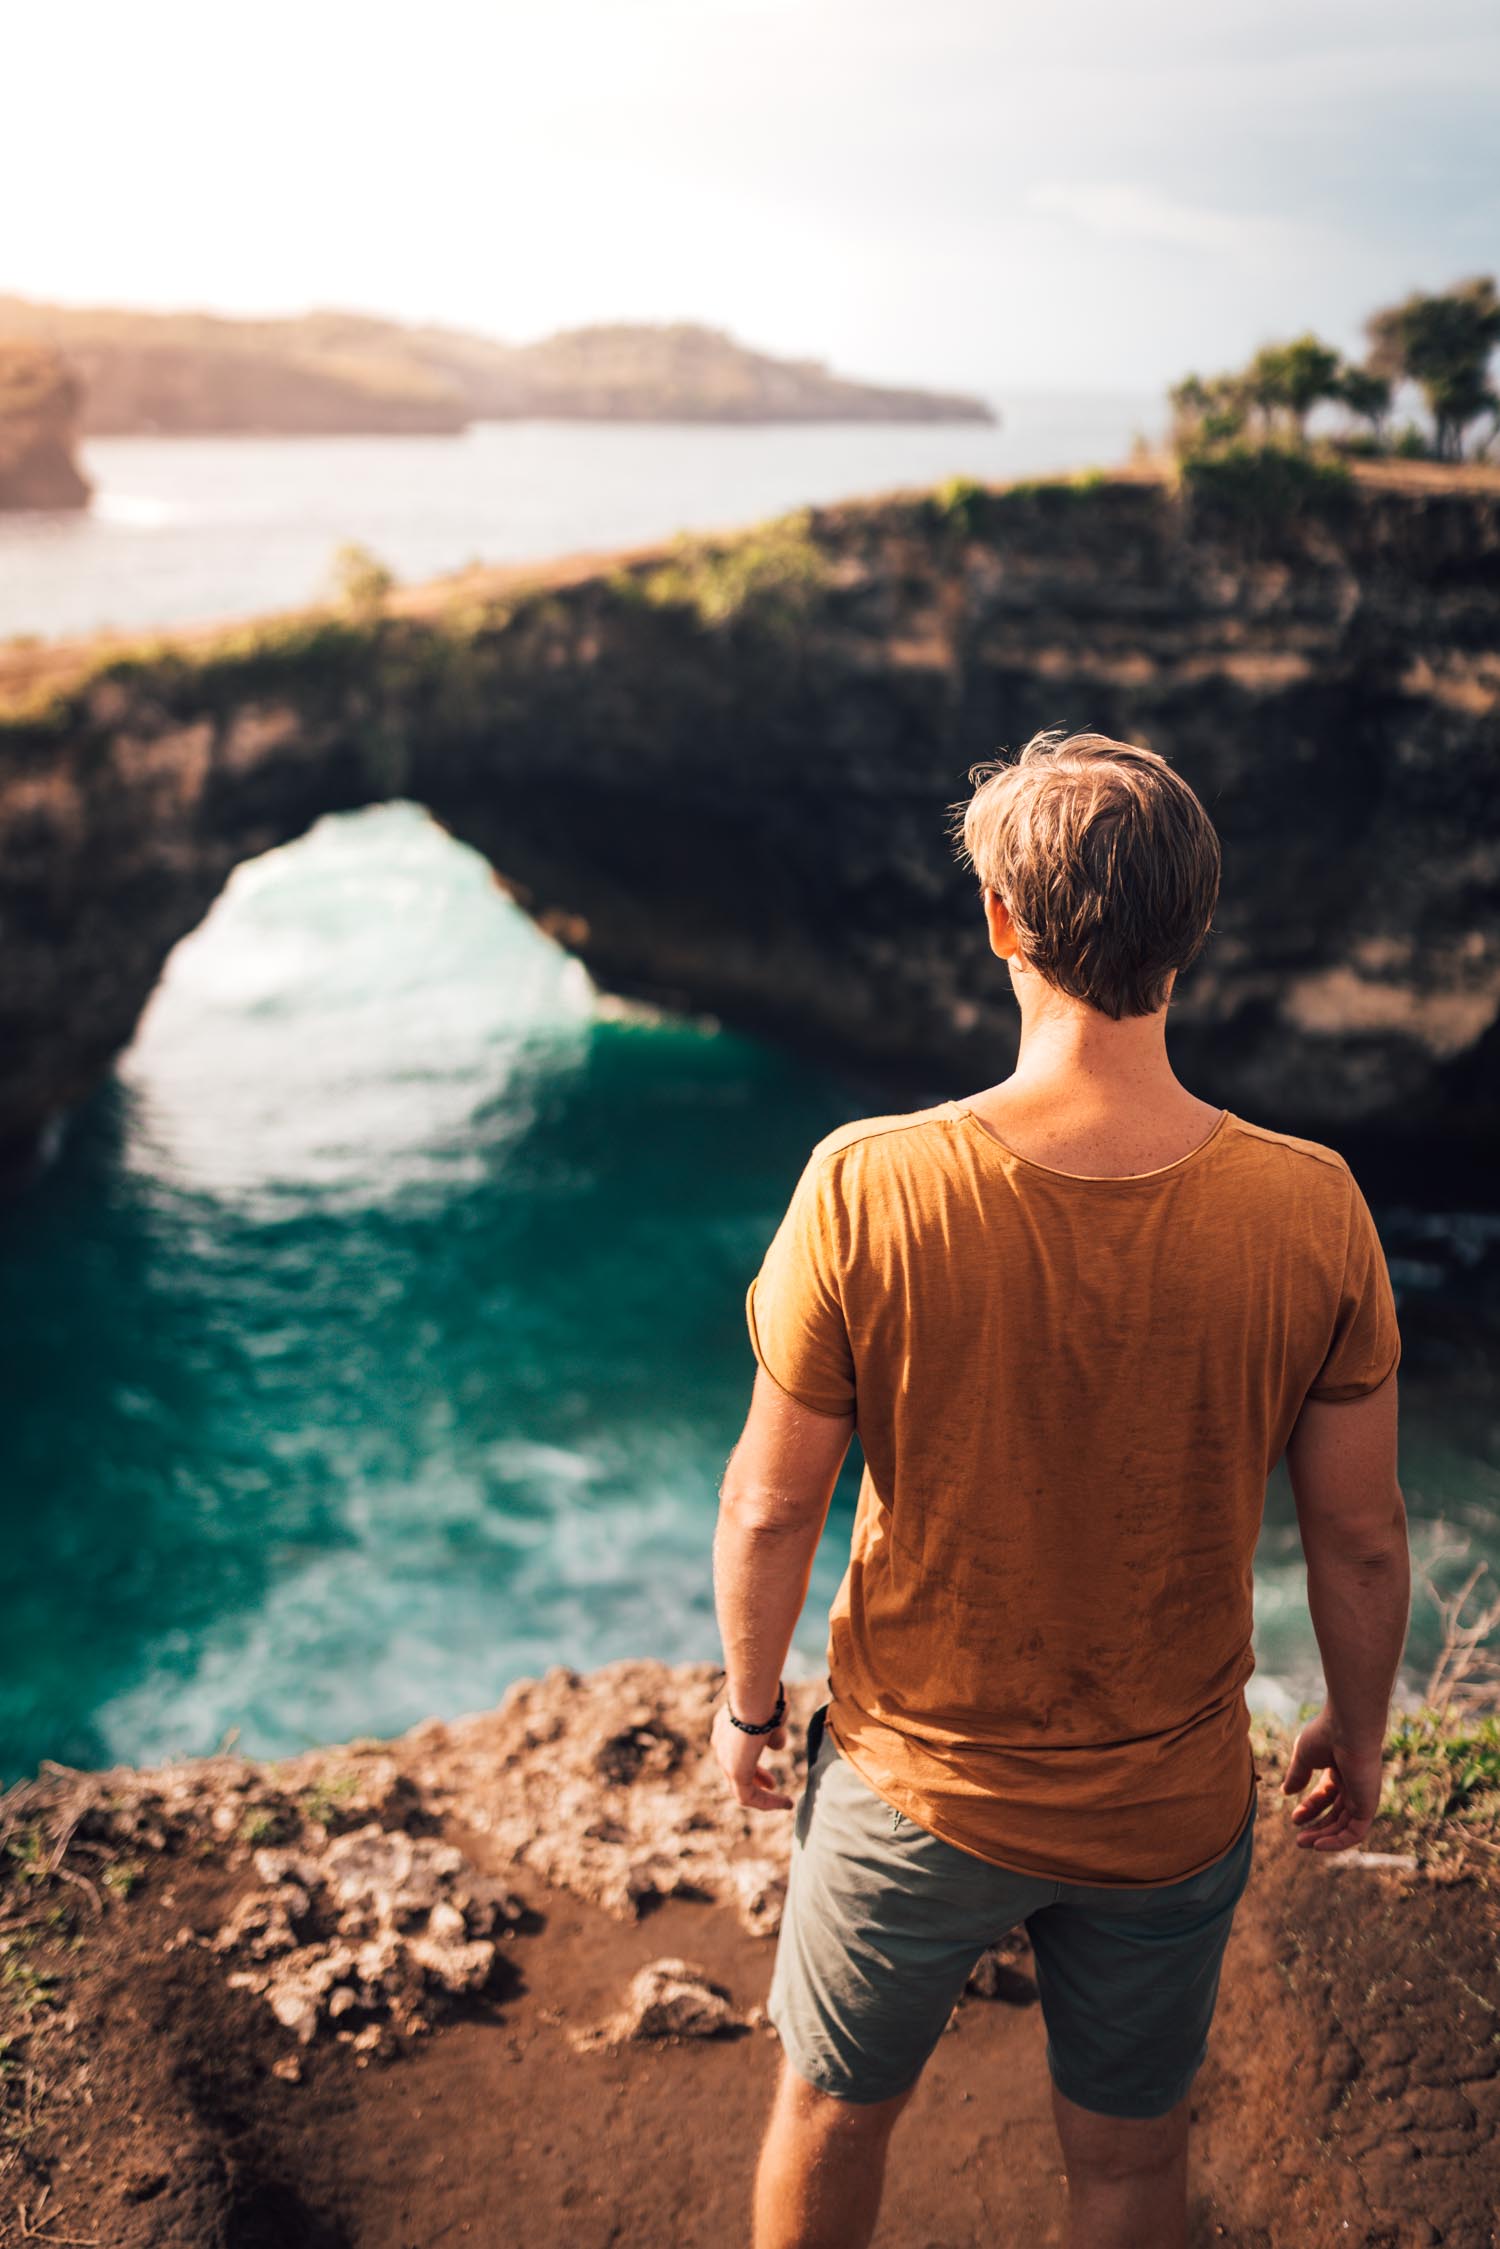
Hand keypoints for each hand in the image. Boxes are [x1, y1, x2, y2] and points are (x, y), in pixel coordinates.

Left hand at [711, 1703, 792, 1812]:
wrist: (754, 1692)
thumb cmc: (766, 1698)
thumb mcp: (773, 1717)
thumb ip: (774, 1734)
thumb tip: (777, 1746)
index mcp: (726, 1727)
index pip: (737, 1751)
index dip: (753, 1760)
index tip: (770, 1767)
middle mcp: (721, 1744)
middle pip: (736, 1770)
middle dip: (757, 1778)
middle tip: (772, 1784)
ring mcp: (725, 1759)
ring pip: (742, 1788)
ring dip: (764, 1798)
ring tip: (783, 1802)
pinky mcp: (735, 1771)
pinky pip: (749, 1797)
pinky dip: (767, 1802)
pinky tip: (785, 1803)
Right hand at [1281, 1706, 1384, 1852]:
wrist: (1349, 1728)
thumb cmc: (1326, 1735)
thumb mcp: (1304, 1757)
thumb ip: (1297, 1775)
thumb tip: (1286, 1792)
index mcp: (1339, 1771)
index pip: (1325, 1796)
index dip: (1309, 1809)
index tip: (1294, 1817)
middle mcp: (1353, 1785)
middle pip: (1336, 1815)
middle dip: (1317, 1828)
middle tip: (1299, 1839)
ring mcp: (1362, 1796)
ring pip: (1345, 1826)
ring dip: (1325, 1838)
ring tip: (1304, 1843)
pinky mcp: (1369, 1805)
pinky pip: (1355, 1832)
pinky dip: (1339, 1842)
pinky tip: (1320, 1845)